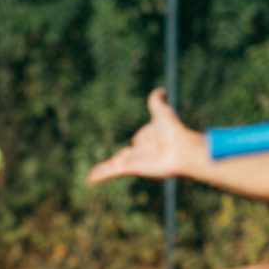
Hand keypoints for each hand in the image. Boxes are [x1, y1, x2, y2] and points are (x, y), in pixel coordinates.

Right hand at [87, 88, 206, 183]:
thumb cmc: (173, 130)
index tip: (140, 141)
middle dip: (124, 157)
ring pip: (115, 164)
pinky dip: (100, 174)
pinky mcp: (129, 167)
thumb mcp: (162, 111)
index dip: (144, 136)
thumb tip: (161, 90)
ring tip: (93, 176)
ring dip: (105, 169)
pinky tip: (89, 179)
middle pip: (128, 154)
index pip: (142, 137)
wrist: (179, 149)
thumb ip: (157, 101)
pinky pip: (111, 170)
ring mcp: (135, 160)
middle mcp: (143, 151)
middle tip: (117, 163)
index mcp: (151, 138)